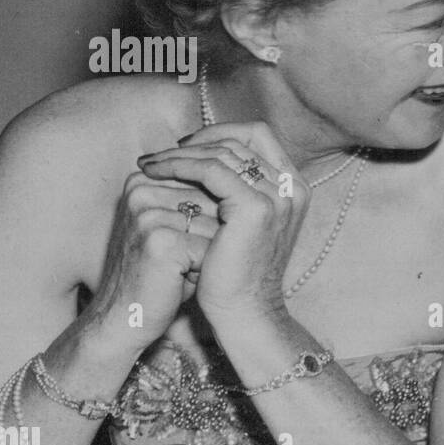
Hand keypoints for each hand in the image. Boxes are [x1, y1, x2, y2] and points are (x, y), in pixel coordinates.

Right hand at [83, 169, 220, 353]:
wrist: (124, 318)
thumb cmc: (158, 274)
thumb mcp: (173, 229)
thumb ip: (196, 201)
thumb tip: (245, 185)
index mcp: (142, 181)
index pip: (205, 183)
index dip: (210, 218)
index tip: (186, 243)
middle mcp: (141, 191)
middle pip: (213, 202)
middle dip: (212, 236)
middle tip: (179, 261)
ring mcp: (148, 214)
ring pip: (215, 225)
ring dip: (210, 254)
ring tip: (178, 271)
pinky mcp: (159, 240)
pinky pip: (209, 249)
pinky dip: (204, 269)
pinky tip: (178, 281)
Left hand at [136, 122, 310, 326]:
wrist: (243, 311)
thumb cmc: (234, 271)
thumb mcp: (238, 222)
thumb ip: (234, 189)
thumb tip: (196, 156)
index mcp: (294, 187)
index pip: (258, 136)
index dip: (221, 133)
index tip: (187, 148)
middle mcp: (293, 187)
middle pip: (242, 138)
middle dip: (197, 141)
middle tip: (159, 154)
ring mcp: (278, 196)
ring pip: (224, 151)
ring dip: (180, 153)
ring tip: (149, 163)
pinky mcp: (256, 208)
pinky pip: (211, 170)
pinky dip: (179, 165)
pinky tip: (155, 172)